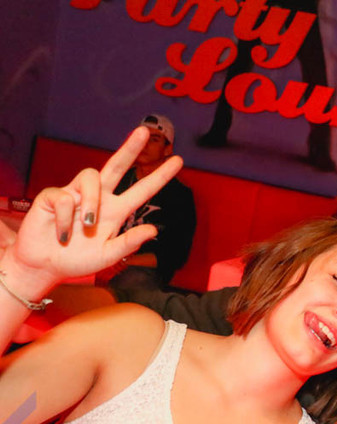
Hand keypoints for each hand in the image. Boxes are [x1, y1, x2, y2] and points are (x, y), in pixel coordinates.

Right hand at [1, 127, 181, 296]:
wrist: (45, 266)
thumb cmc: (78, 260)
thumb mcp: (108, 256)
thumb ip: (129, 244)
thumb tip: (153, 229)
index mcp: (117, 212)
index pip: (142, 190)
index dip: (159, 176)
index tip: (179, 160)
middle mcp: (99, 199)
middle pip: (116, 166)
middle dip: (129, 148)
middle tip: (145, 131)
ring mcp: (76, 195)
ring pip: (91, 177)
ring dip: (92, 201)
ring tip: (88, 226)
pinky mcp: (53, 196)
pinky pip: (65, 198)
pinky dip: (66, 220)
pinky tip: (62, 235)